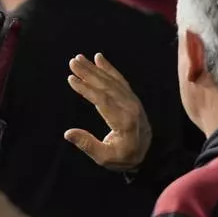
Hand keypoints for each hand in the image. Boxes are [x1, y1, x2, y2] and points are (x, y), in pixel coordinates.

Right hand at [64, 53, 150, 170]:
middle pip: (107, 86)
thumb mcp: (105, 157)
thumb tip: (68, 133)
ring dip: (96, 68)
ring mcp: (133, 101)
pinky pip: (120, 80)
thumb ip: (87, 144)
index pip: (102, 100)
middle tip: (73, 61)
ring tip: (80, 58)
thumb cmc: (124, 157)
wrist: (149, 154)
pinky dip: (109, 69)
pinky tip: (100, 59)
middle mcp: (130, 107)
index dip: (86, 89)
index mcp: (123, 121)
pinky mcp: (132, 98)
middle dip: (88, 72)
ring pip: (112, 81)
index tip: (71, 79)